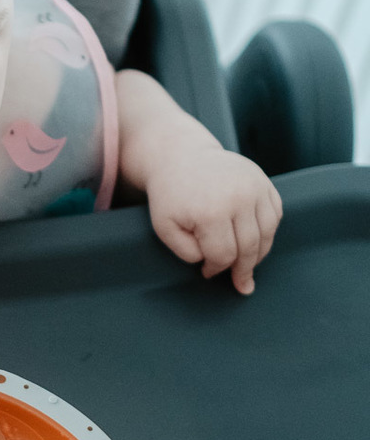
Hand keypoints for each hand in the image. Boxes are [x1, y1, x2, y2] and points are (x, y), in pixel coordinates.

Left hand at [144, 139, 281, 293]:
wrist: (182, 156)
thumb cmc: (171, 195)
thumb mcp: (164, 227)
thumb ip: (185, 252)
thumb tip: (214, 263)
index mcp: (212, 212)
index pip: (224, 255)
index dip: (216, 269)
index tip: (207, 272)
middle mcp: (239, 198)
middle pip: (250, 248)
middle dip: (243, 270)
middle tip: (240, 283)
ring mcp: (255, 187)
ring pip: (267, 233)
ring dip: (259, 254)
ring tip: (247, 264)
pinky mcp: (264, 181)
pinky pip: (275, 215)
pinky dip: (268, 232)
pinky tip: (255, 241)